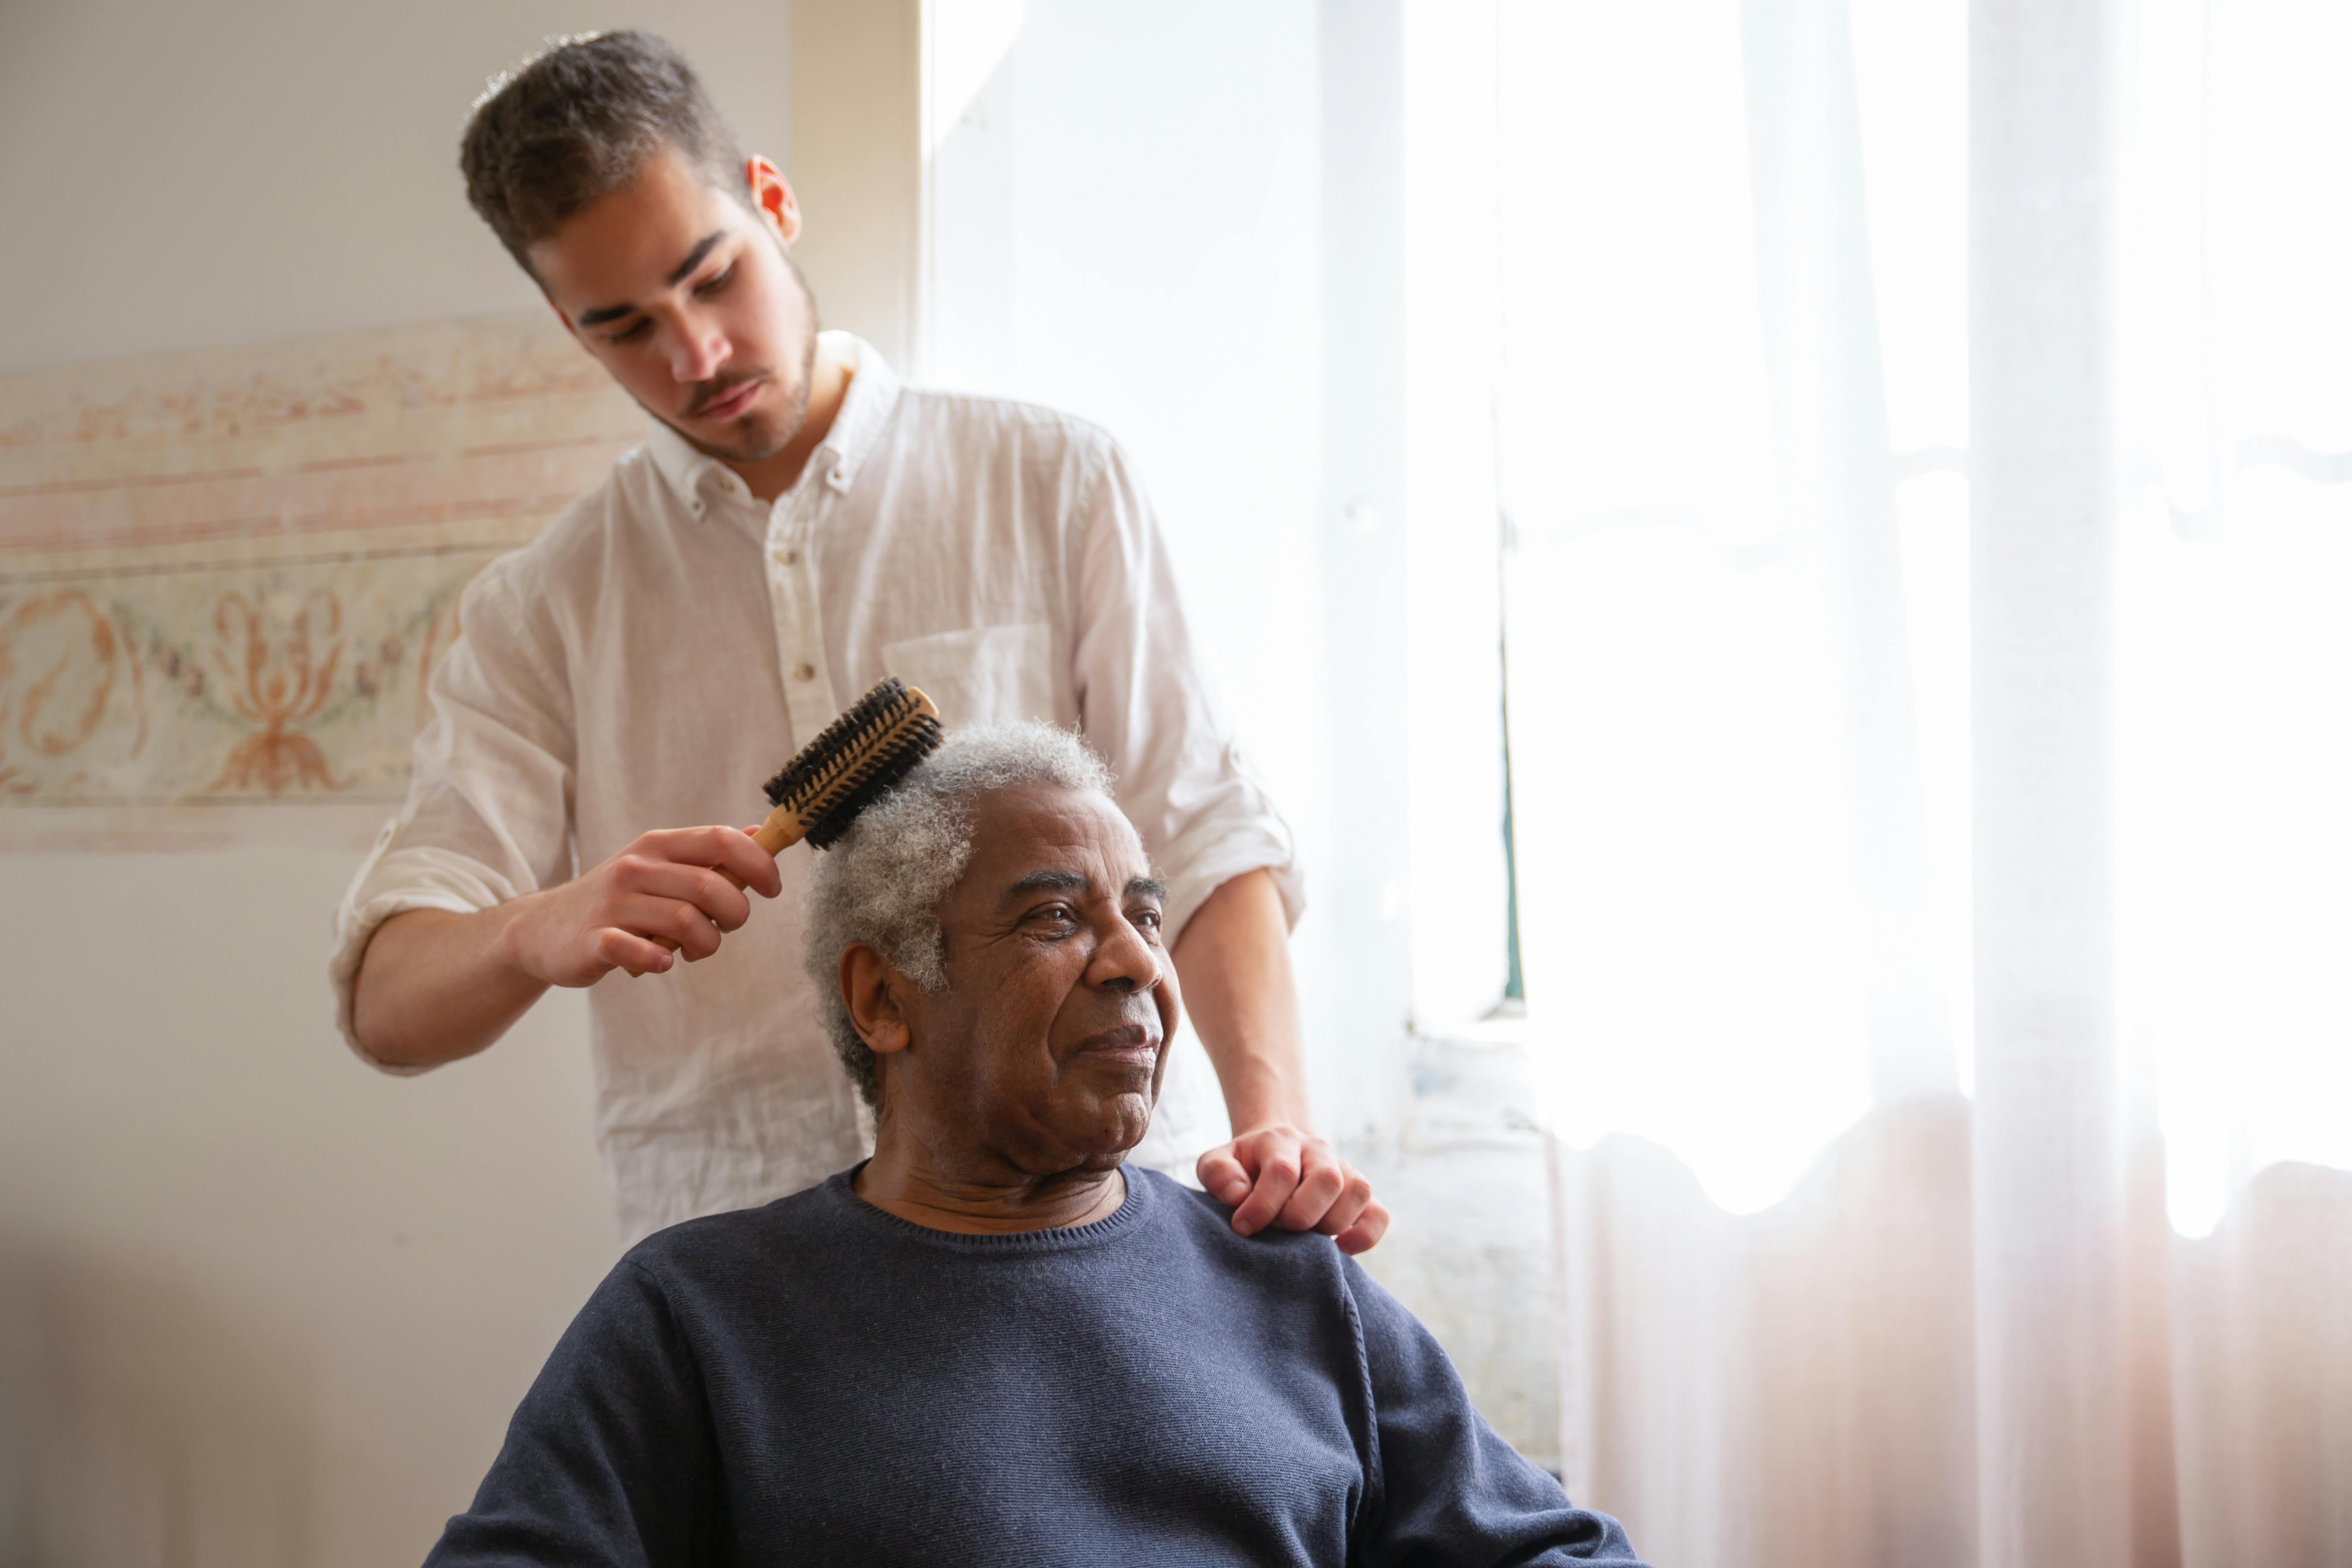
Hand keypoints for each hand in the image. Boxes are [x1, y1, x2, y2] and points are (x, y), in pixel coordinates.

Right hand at [499, 825, 782, 986]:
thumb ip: (707, 853)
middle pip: (711, 886)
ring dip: (706, 944)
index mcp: (658, 845)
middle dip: (735, 915)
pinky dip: (660, 961)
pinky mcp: (594, 940)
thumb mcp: (659, 865)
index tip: (771, 889)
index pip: (722, 840)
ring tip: (697, 950)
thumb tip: (759, 833)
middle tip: (725, 929)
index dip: (759, 864)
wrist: (543, 929)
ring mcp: (613, 903)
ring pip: (686, 921)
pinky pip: (638, 950)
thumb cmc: (618, 900)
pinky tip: (662, 962)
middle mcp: (636, 867)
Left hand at [1198, 1123, 1387, 1254]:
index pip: (1283, 1172)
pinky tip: (1340, 1248)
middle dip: (1299, 1215)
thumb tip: (1239, 1194)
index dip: (1263, 1206)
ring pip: (1358, 1191)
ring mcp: (1343, 1170)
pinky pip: (1379, 1214)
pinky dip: (1364, 1235)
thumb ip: (1217, 1174)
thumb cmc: (1242, 1168)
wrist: (1271, 1153)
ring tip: (1303, 1237)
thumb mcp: (1216, 1164)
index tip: (1243, 1227)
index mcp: (1280, 1141)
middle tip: (1277, 1228)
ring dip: (1330, 1223)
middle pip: (1327, 1178)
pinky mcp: (1357, 1195)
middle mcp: (1317, 1151)